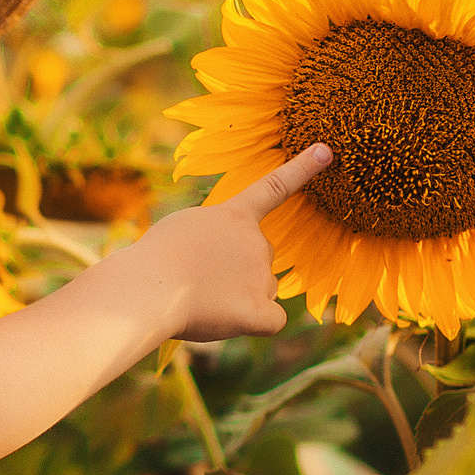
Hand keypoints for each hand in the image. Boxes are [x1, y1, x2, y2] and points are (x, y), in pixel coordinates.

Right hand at [135, 144, 327, 341]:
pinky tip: (232, 321)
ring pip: (262, 288)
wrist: (149, 288)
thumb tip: (224, 269)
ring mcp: (260, 276)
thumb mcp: (181, 230)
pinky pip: (272, 320)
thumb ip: (212, 238)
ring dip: (239, 295)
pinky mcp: (258, 311)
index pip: (273, 187)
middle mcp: (256, 241)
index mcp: (234, 216)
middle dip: (237, 267)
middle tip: (198, 278)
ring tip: (201, 299)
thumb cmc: (153, 259)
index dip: (301, 169)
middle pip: (259, 256)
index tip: (325, 152)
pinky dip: (256, 322)